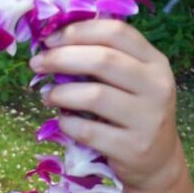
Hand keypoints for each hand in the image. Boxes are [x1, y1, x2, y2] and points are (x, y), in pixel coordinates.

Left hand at [29, 19, 182, 191]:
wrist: (155, 161)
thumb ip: (102, 60)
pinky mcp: (132, 147)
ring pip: (94, 95)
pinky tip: (63, 122)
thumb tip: (51, 44)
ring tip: (47, 95)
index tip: (48, 40)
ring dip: (60, 93)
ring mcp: (148, 118)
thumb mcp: (129, 81)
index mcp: (154, 62)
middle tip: (36, 64)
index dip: (77, 32)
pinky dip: (67, 123)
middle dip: (60, 58)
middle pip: (102, 60)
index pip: (116, 32)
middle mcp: (157, 86)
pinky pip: (88, 130)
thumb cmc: (130, 113)